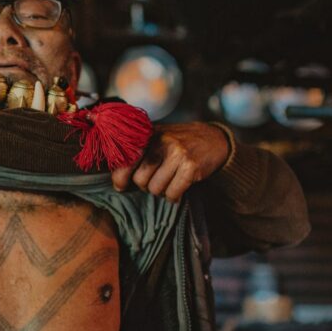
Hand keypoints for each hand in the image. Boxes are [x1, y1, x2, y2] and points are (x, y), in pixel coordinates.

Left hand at [111, 122, 229, 201]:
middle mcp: (161, 141)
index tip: (121, 186)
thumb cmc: (179, 143)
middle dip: (146, 186)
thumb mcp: (157, 138)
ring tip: (169, 182)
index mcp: (149, 134)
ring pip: (155, 189)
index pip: (125, 160)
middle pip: (140, 180)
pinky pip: (172, 193)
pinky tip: (178, 189)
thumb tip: (117, 181)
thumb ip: (137, 153)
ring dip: (161, 191)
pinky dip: (173, 196)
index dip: (120, 177)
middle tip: (156, 180)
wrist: (214, 139)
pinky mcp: (191, 166)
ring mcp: (177, 153)